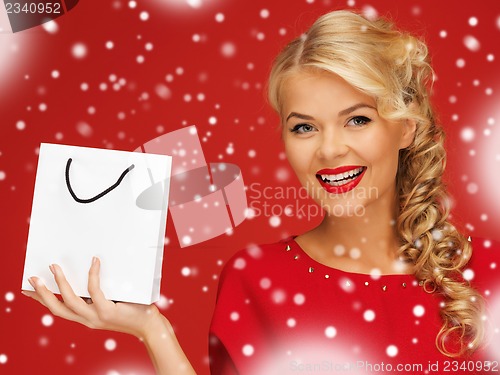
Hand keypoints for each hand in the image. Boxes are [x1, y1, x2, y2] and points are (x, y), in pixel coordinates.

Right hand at [22, 257, 161, 338]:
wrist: (149, 325)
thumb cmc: (133, 310)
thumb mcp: (111, 301)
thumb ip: (99, 291)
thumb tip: (91, 268)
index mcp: (85, 317)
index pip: (58, 309)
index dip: (41, 300)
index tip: (27, 291)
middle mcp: (87, 319)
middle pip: (57, 308)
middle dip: (42, 293)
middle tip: (31, 278)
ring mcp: (96, 316)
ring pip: (69, 301)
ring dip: (59, 284)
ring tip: (53, 267)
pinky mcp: (107, 310)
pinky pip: (94, 290)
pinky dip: (92, 275)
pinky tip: (94, 261)